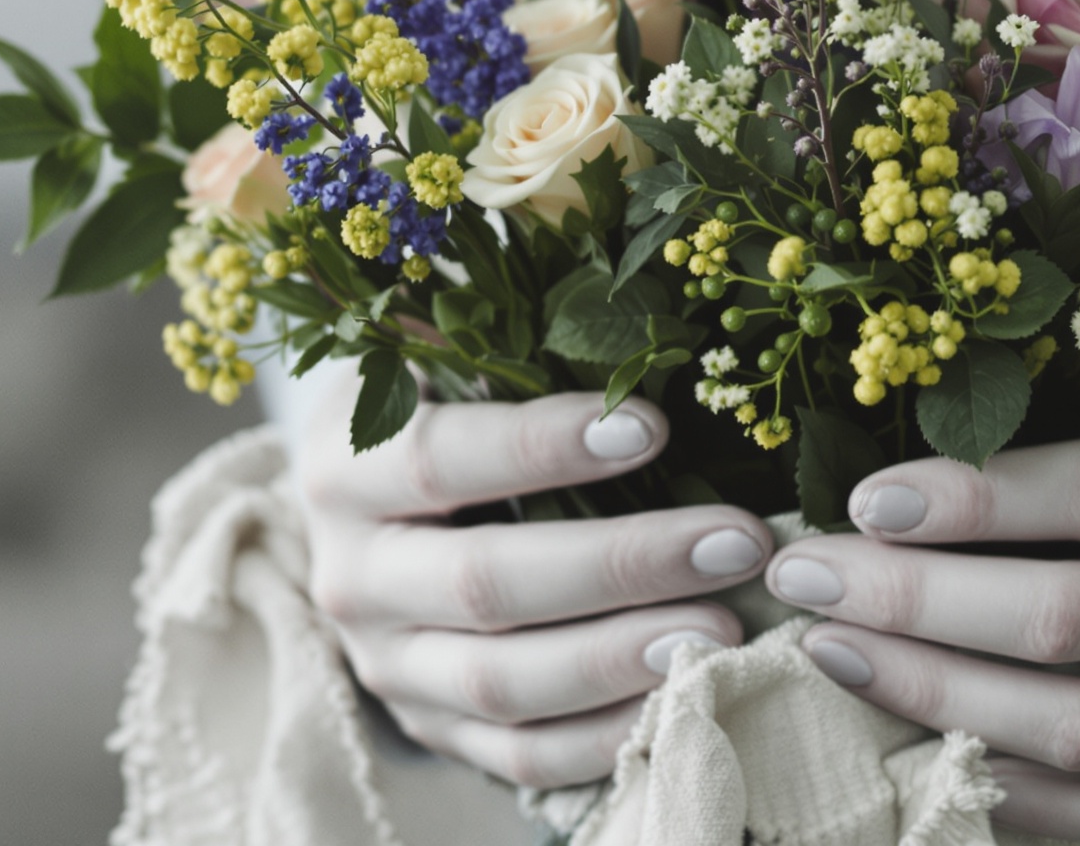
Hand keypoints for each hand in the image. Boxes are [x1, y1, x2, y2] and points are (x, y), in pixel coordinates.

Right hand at [297, 371, 774, 789]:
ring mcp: (388, 666)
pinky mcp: (431, 729)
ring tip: (723, 629)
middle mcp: (352, 575)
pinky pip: (520, 755)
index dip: (542, 446)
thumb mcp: (446, 361)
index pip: (439, 458)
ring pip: (503, 684)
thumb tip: (643, 324)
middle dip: (622, 566)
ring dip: (623, 660)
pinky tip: (684, 693)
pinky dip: (606, 736)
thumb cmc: (438, 412)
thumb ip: (512, 341)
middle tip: (734, 542)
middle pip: (485, 584)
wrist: (366, 516)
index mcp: (345, 467)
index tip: (653, 426)